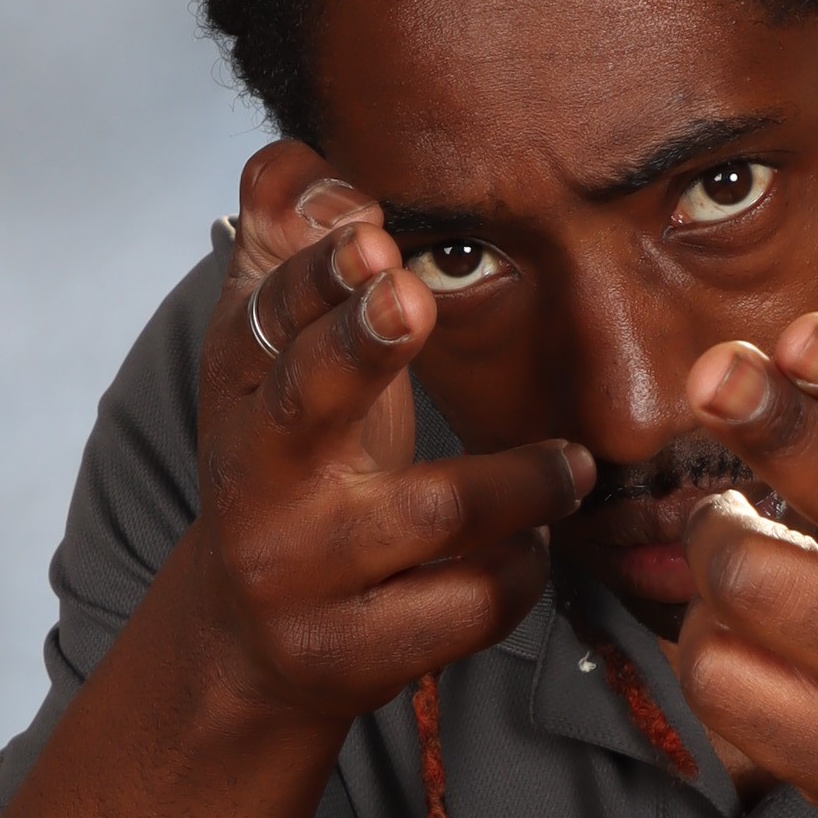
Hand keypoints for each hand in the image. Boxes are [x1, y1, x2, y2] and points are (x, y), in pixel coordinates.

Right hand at [189, 142, 592, 729]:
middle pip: (308, 402)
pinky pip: (463, 608)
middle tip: (412, 297)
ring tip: (573, 465)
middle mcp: (258, 478)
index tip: (375, 235)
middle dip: (358, 347)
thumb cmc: (293, 470)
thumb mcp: (276, 363)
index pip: (273, 318)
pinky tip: (537, 548)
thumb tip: (295, 163)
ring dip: (520, 483)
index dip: (319, 276)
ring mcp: (299, 574)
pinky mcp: (349, 655)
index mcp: (244, 389)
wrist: (246, 642)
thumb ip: (287, 252)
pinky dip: (518, 572)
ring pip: (429, 516)